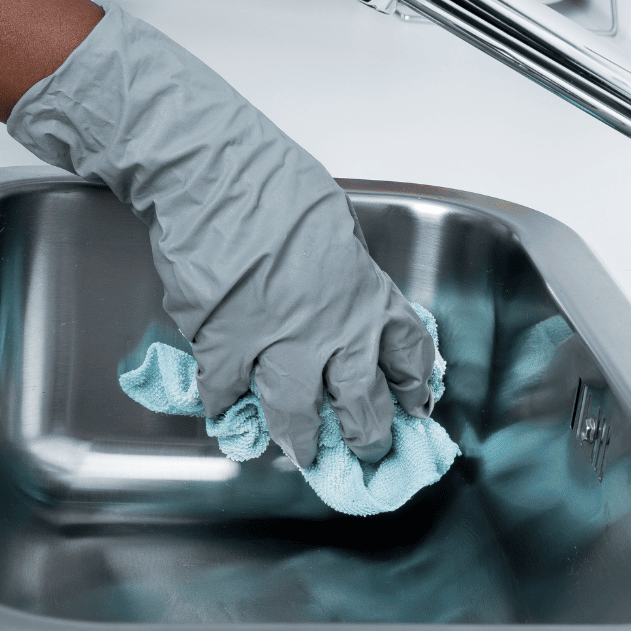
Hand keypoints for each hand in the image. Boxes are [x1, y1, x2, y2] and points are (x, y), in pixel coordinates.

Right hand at [8, 3, 434, 466]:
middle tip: (366, 452)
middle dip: (368, 438)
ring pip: (298, 416)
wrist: (217, 177)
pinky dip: (226, 408)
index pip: (406, 354)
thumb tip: (340, 291)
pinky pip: (228, 395)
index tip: (414, 404)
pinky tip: (227, 416)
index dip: (412, 386)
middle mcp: (333, 331)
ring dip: (300, 440)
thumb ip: (344, 272)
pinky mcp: (226, 348)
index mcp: (366, 295)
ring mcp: (280, 345)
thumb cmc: (276, 186)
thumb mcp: (337, 227)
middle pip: (362, 405)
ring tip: (301, 452)